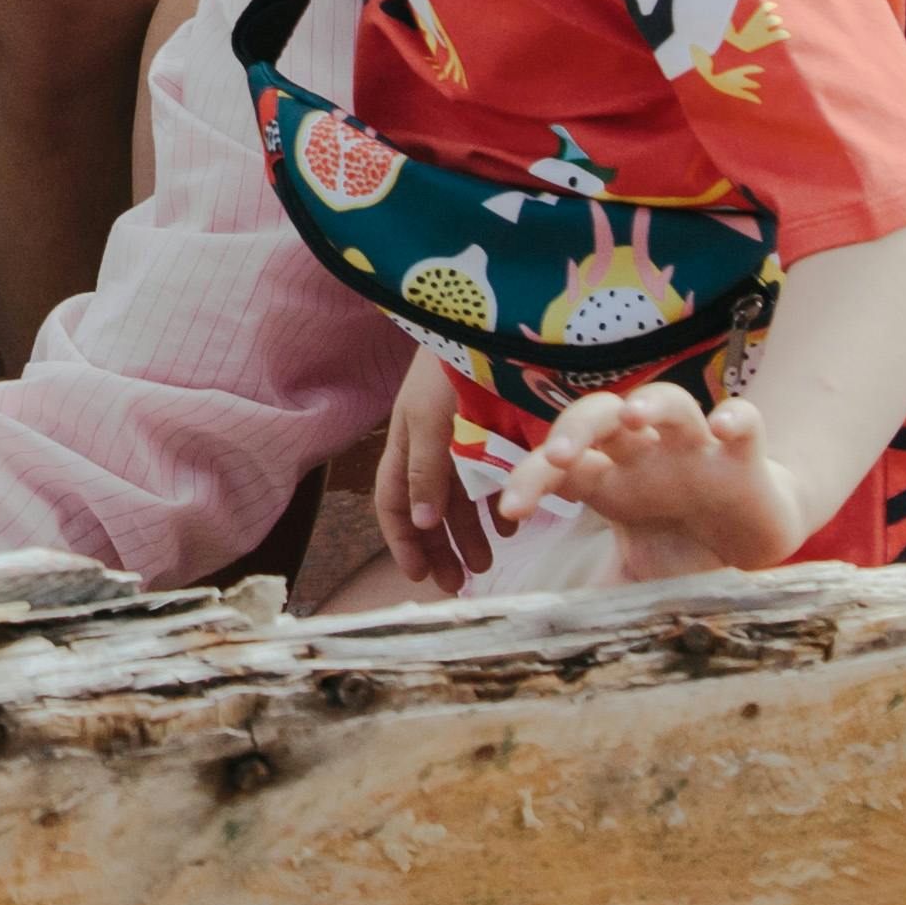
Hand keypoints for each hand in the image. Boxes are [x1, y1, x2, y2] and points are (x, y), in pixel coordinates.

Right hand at [375, 349, 496, 590]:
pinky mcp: (491, 432)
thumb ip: (424, 469)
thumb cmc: (450, 365)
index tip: (418, 577)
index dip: (402, 541)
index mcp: (405, 443)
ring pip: (458, 499)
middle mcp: (428, 446)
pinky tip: (512, 529)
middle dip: (437, 549)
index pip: (394, 503)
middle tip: (456, 585)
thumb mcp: (431, 418)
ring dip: (468, 535)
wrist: (485, 319)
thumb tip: (418, 522)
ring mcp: (459, 440)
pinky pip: (488, 480)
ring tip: (486, 566)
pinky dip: (497, 507)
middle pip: (426, 509)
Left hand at [498, 380, 801, 576]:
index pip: (560, 466)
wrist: (753, 538)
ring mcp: (695, 450)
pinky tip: (725, 426)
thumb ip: (597, 597)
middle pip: (601, 415)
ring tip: (632, 414)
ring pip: (669, 401)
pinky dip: (738, 418)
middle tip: (559, 455)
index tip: (511, 510)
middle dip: (575, 427)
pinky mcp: (744, 458)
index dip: (531, 479)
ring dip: (650, 402)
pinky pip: (745, 422)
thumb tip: (545, 636)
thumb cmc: (683, 550)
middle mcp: (646, 455)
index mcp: (610, 479)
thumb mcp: (635, 579)